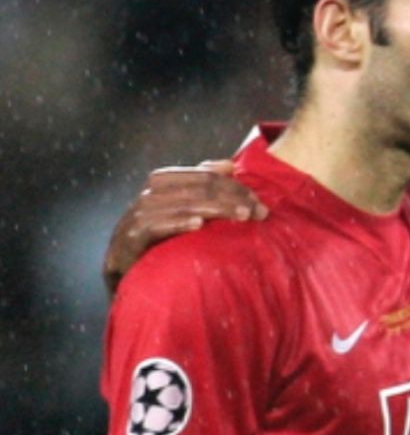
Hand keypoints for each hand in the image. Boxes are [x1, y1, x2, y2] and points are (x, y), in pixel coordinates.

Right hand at [107, 162, 266, 293]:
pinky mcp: (130, 237)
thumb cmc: (161, 239)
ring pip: (180, 203)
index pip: (202, 176)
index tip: (259, 202)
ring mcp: (137, 215)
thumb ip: (202, 187)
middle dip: (231, 197)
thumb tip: (229, 165)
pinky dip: (177, 223)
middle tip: (258, 212)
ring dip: (214, 208)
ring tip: (242, 215)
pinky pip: (154, 225)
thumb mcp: (184, 211)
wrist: (126, 269)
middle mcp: (149, 194)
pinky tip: (198, 225)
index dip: (233, 185)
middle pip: (195, 187)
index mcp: (163, 183)